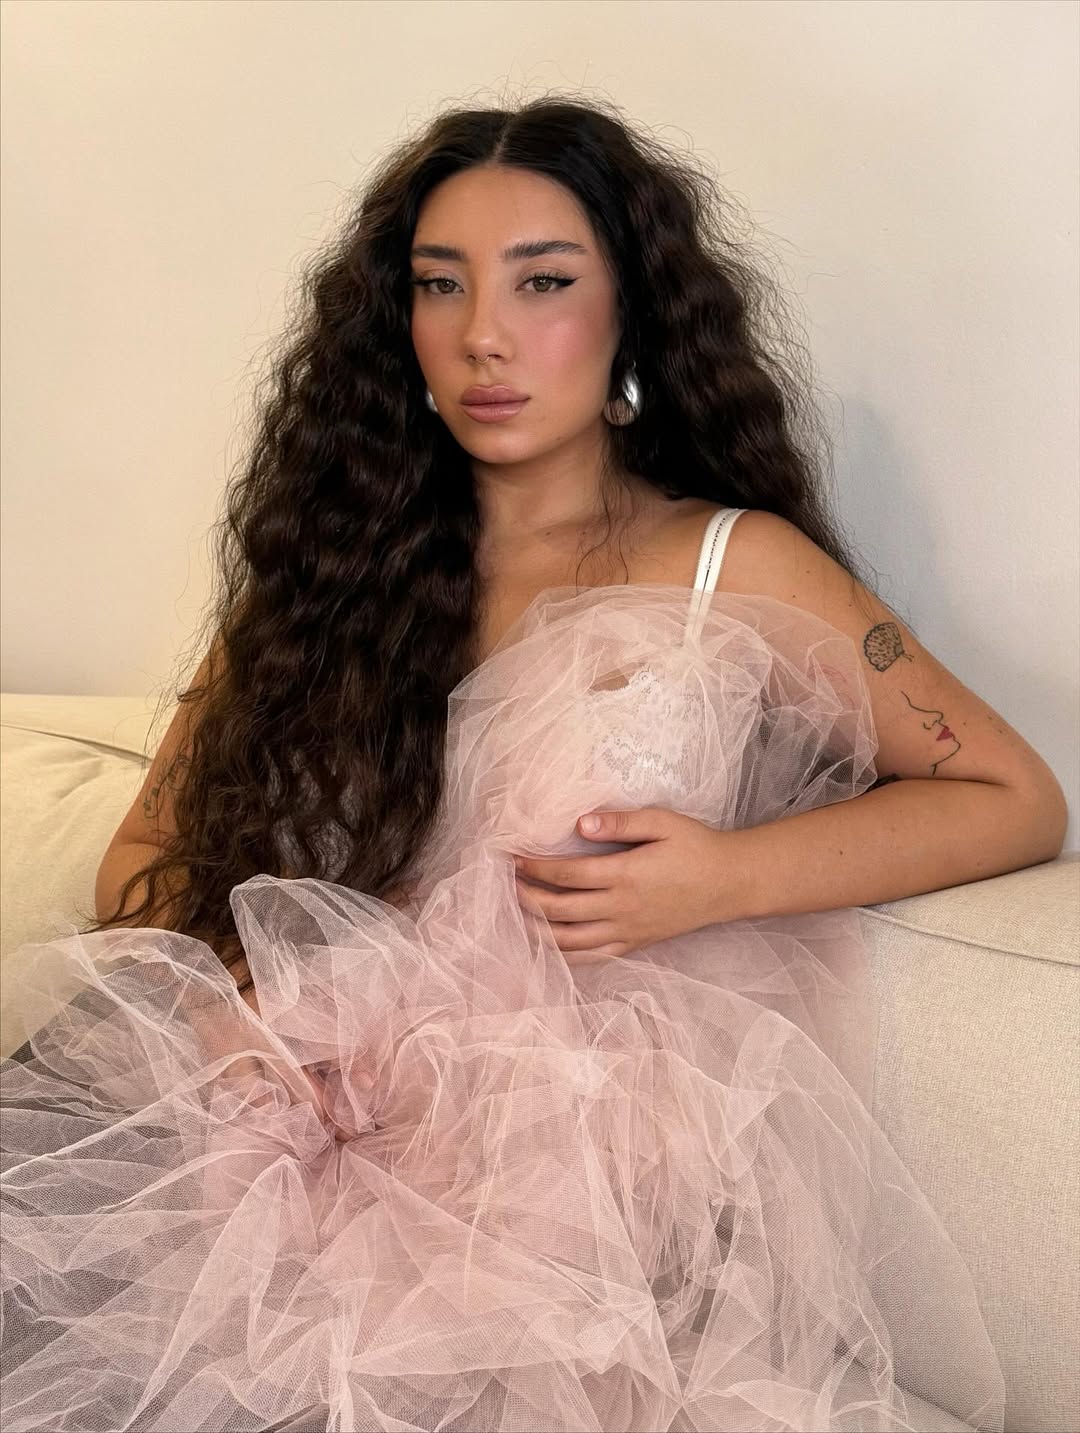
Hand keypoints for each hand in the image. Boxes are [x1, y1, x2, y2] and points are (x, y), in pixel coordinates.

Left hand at [512, 807, 738, 962]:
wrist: (731, 883)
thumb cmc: (696, 846)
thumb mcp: (662, 822)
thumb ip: (620, 822)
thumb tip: (579, 824)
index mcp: (626, 876)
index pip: (567, 875)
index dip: (535, 867)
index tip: (513, 857)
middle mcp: (622, 909)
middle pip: (560, 910)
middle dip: (527, 897)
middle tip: (507, 883)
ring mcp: (628, 931)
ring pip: (571, 941)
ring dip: (538, 929)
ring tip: (517, 913)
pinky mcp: (635, 944)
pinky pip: (593, 956)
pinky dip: (565, 954)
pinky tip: (548, 944)